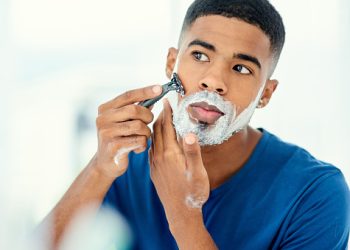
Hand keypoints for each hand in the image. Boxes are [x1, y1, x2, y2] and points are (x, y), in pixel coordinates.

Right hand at [93, 85, 161, 177]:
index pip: (128, 95)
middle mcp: (103, 118)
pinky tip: (137, 148)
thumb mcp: (124, 122)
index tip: (159, 88)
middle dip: (147, 116)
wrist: (106, 163)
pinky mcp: (113, 147)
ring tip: (142, 138)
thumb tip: (154, 94)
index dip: (145, 91)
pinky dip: (143, 145)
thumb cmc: (119, 139)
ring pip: (139, 126)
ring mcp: (106, 133)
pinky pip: (139, 140)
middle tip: (148, 123)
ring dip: (146, 133)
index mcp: (105, 109)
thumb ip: (136, 109)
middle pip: (135, 110)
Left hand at [149, 99, 209, 225]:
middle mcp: (159, 157)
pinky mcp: (154, 170)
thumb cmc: (192, 193)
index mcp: (170, 154)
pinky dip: (154, 139)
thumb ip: (193, 152)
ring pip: (153, 139)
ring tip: (160, 118)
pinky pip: (151, 149)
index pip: (166, 127)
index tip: (167, 100)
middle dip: (160, 116)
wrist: (180, 213)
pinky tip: (157, 139)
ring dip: (156, 127)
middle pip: (157, 130)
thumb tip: (189, 132)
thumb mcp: (197, 172)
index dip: (167, 112)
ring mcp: (155, 164)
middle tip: (163, 104)